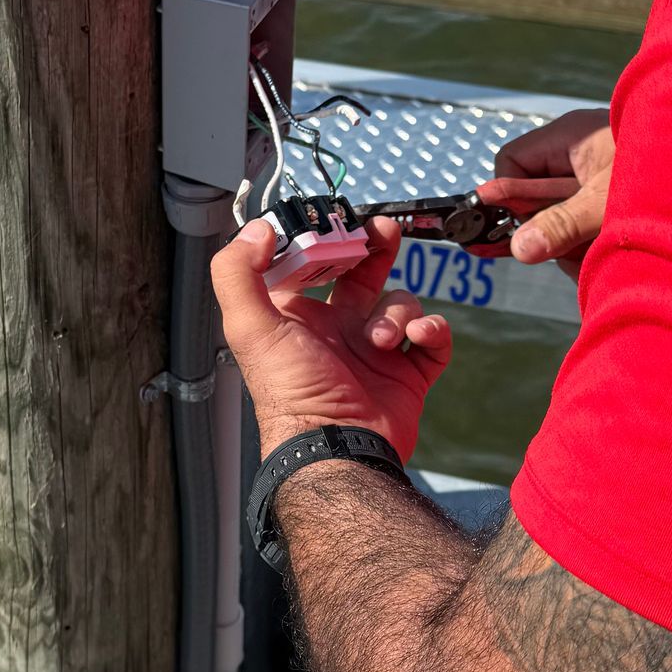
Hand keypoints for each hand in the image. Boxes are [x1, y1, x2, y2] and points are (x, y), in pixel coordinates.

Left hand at [210, 216, 451, 459]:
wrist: (338, 449)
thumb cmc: (291, 394)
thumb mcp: (250, 328)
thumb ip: (239, 273)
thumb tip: (257, 229)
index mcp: (299, 318)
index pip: (315, 264)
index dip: (327, 241)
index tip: (338, 223)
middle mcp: (336, 330)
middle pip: (364, 272)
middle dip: (376, 249)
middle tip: (384, 232)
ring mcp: (375, 351)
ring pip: (400, 303)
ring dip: (397, 311)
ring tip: (383, 339)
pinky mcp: (407, 374)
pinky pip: (432, 339)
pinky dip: (432, 332)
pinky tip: (417, 339)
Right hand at [474, 109, 613, 272]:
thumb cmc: (667, 170)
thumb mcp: (608, 201)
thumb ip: (562, 225)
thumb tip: (518, 248)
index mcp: (569, 138)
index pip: (512, 163)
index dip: (509, 198)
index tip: (525, 229)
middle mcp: (579, 156)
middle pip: (536, 197)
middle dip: (550, 231)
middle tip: (573, 249)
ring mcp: (598, 178)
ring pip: (562, 219)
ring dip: (575, 245)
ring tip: (600, 252)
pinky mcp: (615, 199)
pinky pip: (586, 228)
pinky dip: (594, 246)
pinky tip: (611, 254)